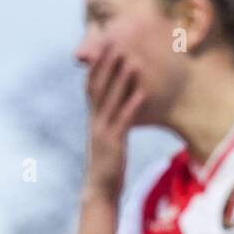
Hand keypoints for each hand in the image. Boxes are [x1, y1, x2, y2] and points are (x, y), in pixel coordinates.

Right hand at [82, 41, 144, 200]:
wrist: (100, 189)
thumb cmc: (107, 164)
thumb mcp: (107, 138)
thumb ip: (111, 120)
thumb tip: (118, 105)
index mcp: (93, 119)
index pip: (91, 87)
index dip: (96, 67)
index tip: (103, 46)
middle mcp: (95, 122)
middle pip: (99, 88)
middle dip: (107, 66)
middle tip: (115, 44)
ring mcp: (103, 132)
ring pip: (111, 101)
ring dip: (121, 81)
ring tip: (132, 62)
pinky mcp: (113, 144)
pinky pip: (124, 121)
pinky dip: (132, 106)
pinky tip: (142, 93)